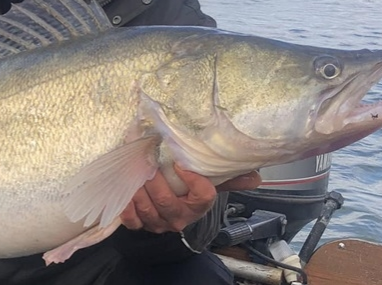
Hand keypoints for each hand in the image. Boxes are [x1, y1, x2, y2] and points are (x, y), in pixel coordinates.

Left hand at [119, 166, 260, 233]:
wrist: (170, 211)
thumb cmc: (188, 191)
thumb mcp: (209, 182)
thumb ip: (230, 178)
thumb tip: (255, 175)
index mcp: (198, 205)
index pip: (203, 196)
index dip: (193, 181)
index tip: (182, 165)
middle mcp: (179, 217)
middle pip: (166, 200)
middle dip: (155, 178)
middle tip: (147, 157)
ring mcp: (159, 223)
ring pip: (147, 207)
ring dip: (138, 186)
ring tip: (134, 166)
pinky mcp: (141, 224)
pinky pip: (132, 220)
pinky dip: (127, 205)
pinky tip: (126, 189)